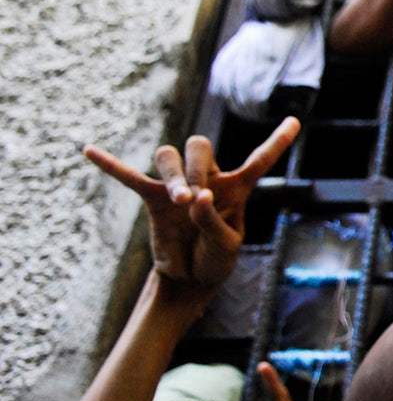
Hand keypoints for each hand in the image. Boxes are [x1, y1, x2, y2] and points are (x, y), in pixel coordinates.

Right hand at [83, 118, 299, 290]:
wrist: (190, 277)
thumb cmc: (215, 259)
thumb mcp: (224, 246)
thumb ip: (212, 221)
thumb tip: (195, 197)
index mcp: (236, 189)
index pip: (259, 160)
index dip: (276, 142)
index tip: (296, 123)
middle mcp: (208, 179)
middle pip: (199, 145)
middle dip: (196, 167)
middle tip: (195, 196)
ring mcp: (177, 186)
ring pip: (167, 154)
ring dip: (173, 174)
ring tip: (179, 200)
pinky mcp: (153, 198)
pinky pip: (129, 177)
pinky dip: (112, 165)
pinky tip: (88, 151)